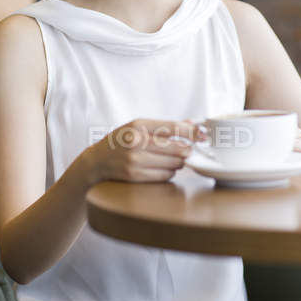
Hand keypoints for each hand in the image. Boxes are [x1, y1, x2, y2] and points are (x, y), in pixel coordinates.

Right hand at [83, 118, 203, 183]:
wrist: (97, 161)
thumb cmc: (121, 142)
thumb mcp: (138, 127)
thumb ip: (165, 126)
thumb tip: (193, 124)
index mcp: (138, 125)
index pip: (173, 127)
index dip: (192, 132)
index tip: (203, 135)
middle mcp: (136, 141)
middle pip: (178, 148)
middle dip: (186, 150)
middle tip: (186, 150)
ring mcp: (135, 160)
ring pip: (174, 164)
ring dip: (177, 163)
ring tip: (168, 159)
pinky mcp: (135, 176)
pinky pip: (165, 176)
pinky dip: (168, 173)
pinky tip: (160, 168)